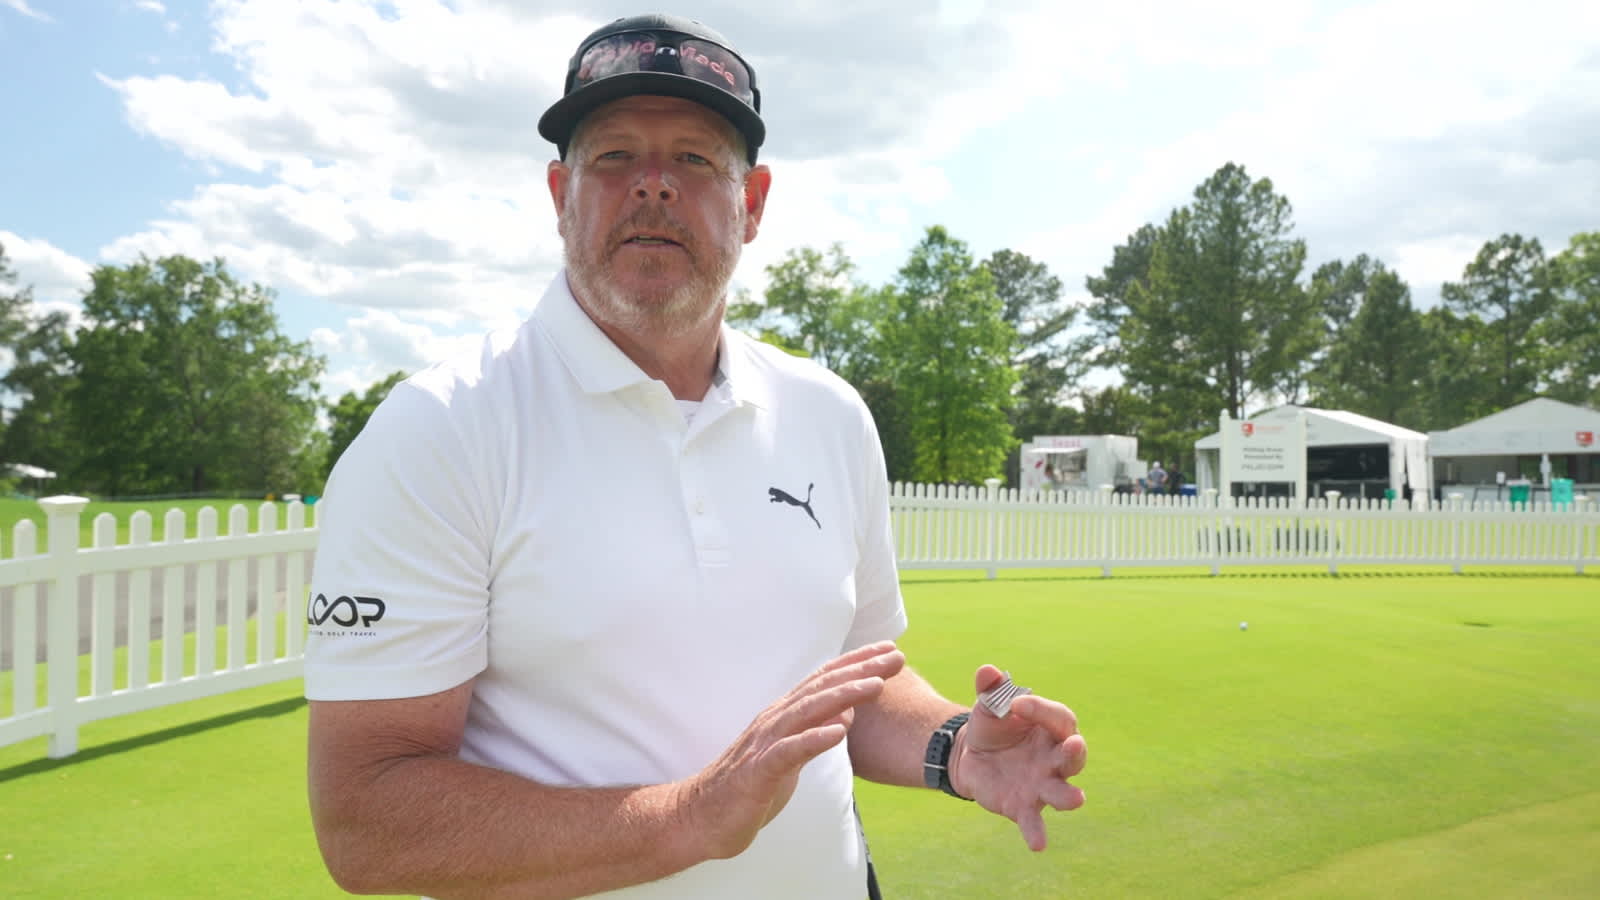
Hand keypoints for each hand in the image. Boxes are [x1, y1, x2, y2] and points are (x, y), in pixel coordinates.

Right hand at [675, 641, 905, 859]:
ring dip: (843, 696)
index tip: (890, 650)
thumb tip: (846, 713)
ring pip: (807, 712)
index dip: (858, 663)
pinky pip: (788, 753)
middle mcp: (775, 720)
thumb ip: (815, 732)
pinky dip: (813, 739)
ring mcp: (765, 744)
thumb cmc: (750, 785)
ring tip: (876, 685)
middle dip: (861, 670)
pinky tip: (838, 732)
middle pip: (822, 688)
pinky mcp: (758, 772)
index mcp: (785, 715)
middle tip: (895, 655)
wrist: (702, 816)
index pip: (825, 681)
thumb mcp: (791, 756)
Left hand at [950, 665, 1086, 851]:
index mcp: (1051, 727)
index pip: (1057, 717)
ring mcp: (1042, 783)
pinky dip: (1036, 833)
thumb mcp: (989, 705)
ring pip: (1062, 791)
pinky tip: (1037, 845)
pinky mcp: (1024, 805)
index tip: (1016, 703)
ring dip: (1069, 796)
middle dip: (1075, 753)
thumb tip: (987, 671)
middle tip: (1074, 746)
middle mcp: (1054, 757)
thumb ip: (990, 689)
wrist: (972, 753)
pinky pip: (1033, 821)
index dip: (1040, 709)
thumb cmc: (993, 725)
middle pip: (1074, 756)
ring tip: (1076, 799)